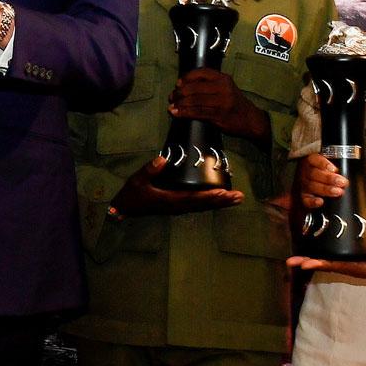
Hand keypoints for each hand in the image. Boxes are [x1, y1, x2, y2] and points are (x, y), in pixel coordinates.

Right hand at [110, 157, 243, 216]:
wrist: (126, 208)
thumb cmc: (133, 194)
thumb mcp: (138, 180)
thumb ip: (150, 170)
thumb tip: (163, 158)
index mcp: (170, 200)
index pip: (194, 198)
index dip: (209, 195)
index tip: (224, 192)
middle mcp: (178, 206)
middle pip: (204, 205)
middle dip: (222, 201)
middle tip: (240, 197)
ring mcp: (179, 208)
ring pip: (204, 207)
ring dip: (221, 203)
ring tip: (237, 199)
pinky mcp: (179, 206)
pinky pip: (199, 206)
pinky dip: (212, 203)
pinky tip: (221, 199)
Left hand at [169, 69, 269, 143]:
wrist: (251, 120)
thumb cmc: (234, 103)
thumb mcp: (226, 88)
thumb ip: (209, 84)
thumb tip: (183, 86)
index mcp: (223, 78)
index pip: (201, 72)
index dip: (187, 77)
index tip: (178, 83)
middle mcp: (223, 88)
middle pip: (194, 87)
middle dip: (179, 92)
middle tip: (172, 97)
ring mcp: (222, 102)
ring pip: (194, 100)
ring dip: (180, 104)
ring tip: (171, 106)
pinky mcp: (219, 115)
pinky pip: (197, 112)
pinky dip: (184, 112)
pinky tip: (177, 113)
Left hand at [287, 247, 365, 288]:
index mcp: (356, 269)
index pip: (335, 266)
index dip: (319, 264)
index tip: (305, 264)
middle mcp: (349, 266)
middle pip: (325, 264)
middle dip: (308, 263)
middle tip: (290, 261)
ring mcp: (349, 262)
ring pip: (326, 261)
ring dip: (310, 259)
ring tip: (293, 258)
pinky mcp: (350, 257)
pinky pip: (332, 256)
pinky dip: (320, 253)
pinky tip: (311, 247)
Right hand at [297, 153, 365, 208]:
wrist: (325, 181)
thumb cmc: (334, 172)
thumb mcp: (347, 166)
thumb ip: (359, 167)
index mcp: (315, 160)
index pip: (315, 159)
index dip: (323, 163)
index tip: (335, 168)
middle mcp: (308, 171)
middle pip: (315, 174)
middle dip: (329, 178)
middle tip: (343, 182)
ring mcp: (306, 184)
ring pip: (312, 186)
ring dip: (325, 189)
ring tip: (338, 192)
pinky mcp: (305, 196)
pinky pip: (306, 199)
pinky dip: (312, 201)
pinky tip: (321, 202)